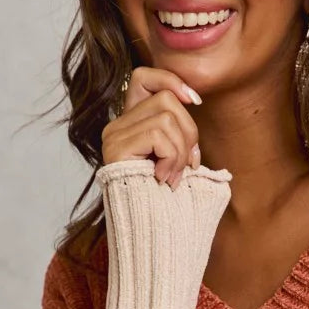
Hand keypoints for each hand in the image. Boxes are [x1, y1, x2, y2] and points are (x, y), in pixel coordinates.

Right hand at [102, 66, 202, 189]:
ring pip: (166, 117)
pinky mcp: (117, 147)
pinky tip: (163, 178)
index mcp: (131, 123)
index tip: (194, 102)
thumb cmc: (166, 198)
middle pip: (166, 98)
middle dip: (189, 131)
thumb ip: (180, 129)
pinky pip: (159, 135)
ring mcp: (114, 135)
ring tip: (173, 175)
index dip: (171, 80)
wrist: (150, 231)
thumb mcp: (178, 157)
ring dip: (180, 150)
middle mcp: (117, 125)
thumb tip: (193, 99)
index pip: (144, 77)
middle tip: (188, 164)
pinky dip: (171, 158)